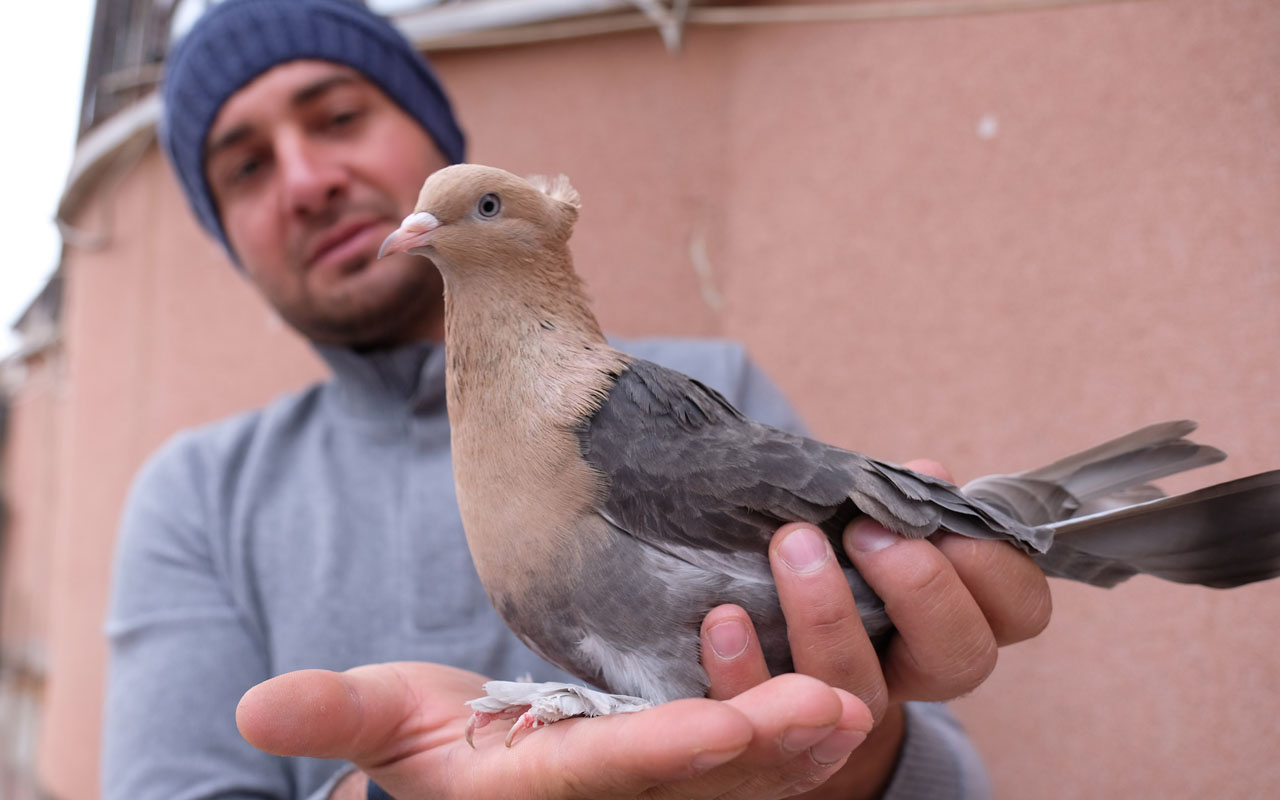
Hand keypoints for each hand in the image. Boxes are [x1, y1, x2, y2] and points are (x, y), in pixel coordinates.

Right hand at [236, 661, 872, 799]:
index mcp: (536, 789)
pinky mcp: (672, 776)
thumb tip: (256, 707)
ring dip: (795, 750)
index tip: (724, 725)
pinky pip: (737, 769)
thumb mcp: (379, 721)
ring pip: (730, 782)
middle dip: (763, 750)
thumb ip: (333, 714)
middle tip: (834, 709)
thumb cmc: (424, 748)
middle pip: (692, 777)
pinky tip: (843, 709)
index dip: (666, 746)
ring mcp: (645, 795)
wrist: (464, 780)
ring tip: (857, 706)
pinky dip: (788, 743)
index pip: (609, 768)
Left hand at [700, 459, 1051, 799]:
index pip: (1022, 610)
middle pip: (961, 658)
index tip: (935, 520)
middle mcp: (923, 672)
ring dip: (829, 615)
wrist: (767, 622)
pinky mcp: (790, 723)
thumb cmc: (841, 555)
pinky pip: (771, 712)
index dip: (992, 569)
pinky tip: (726, 618)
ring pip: (863, 689)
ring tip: (793, 545)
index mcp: (967, 617)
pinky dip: (748, 667)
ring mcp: (858, 707)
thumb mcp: (880, 523)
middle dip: (920, 588)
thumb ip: (906, 503)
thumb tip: (925, 473)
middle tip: (865, 531)